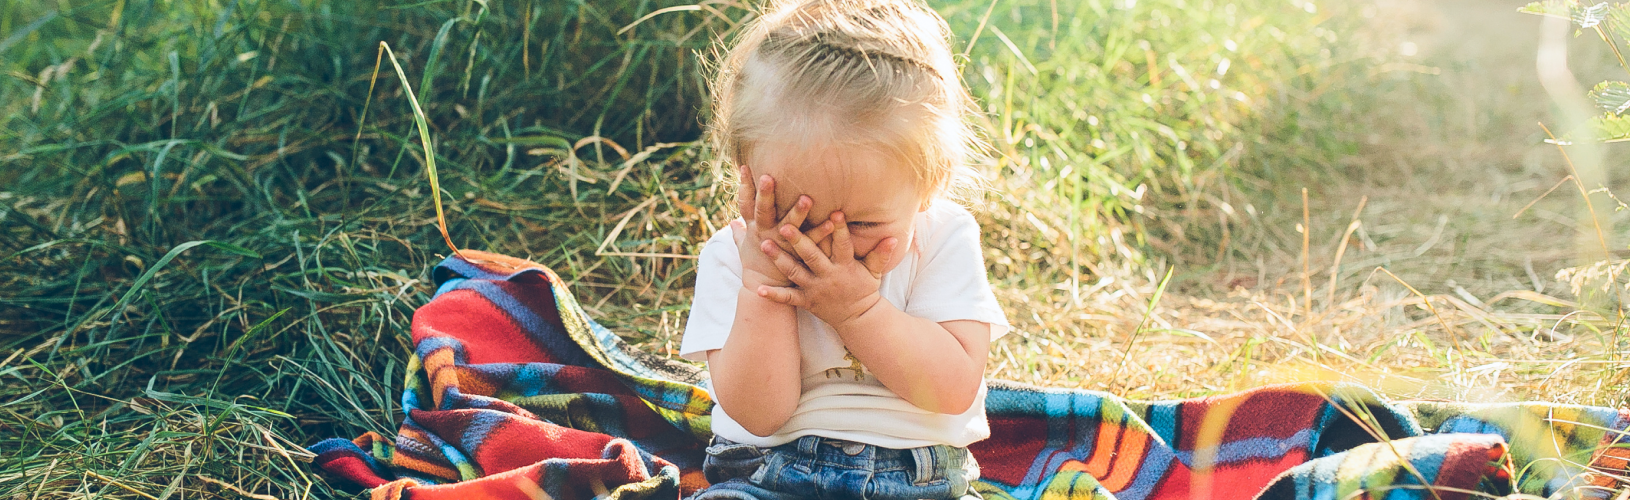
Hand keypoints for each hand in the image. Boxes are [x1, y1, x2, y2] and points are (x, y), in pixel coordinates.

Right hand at [733, 166, 832, 290]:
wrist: (764, 287)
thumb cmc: (755, 262)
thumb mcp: (743, 246)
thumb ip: (739, 232)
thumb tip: (731, 220)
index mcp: (754, 227)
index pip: (746, 203)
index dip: (744, 185)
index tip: (745, 166)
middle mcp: (766, 233)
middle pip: (764, 211)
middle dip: (765, 194)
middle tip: (768, 177)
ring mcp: (782, 244)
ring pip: (789, 226)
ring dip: (798, 212)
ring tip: (807, 197)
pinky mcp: (798, 255)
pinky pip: (811, 242)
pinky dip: (822, 231)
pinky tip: (832, 221)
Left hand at [757, 211, 898, 328]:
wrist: (858, 319)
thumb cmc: (864, 289)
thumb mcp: (874, 272)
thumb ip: (880, 254)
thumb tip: (894, 237)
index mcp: (845, 266)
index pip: (842, 245)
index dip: (840, 229)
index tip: (834, 212)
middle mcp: (828, 277)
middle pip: (812, 256)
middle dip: (799, 240)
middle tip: (784, 225)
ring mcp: (815, 290)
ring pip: (795, 273)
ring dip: (779, 260)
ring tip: (764, 245)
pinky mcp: (806, 302)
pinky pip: (788, 299)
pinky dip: (774, 295)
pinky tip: (758, 290)